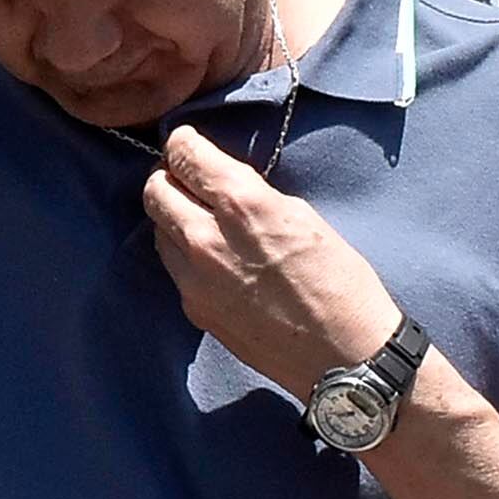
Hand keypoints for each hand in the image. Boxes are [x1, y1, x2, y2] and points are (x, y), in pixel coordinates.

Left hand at [142, 125, 402, 396]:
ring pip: (158, 228)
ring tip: (202, 219)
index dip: (181, 143)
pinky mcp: (192, 307)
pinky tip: (213, 258)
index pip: (183, 155)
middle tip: (190, 180)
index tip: (186, 143)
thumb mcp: (304, 217)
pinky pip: (173, 266)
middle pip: (155, 189)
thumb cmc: (341, 283)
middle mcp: (206, 237)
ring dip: (173, 216)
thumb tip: (222, 183)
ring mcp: (193, 277)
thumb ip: (253, 196)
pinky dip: (184, 253)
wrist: (343, 355)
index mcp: (242, 204)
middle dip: (168, 177)